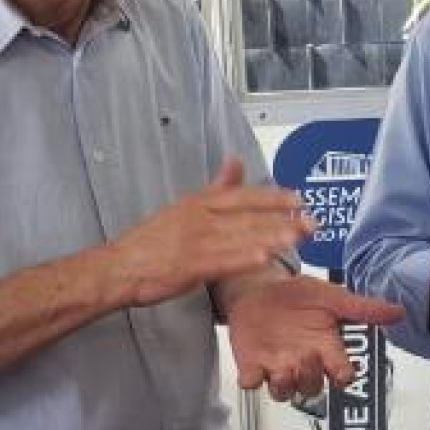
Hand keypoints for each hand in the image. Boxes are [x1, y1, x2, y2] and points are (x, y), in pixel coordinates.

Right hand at [112, 158, 314, 307]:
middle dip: (282, 219)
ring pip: (237, 237)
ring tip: (295, 238)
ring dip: (269, 237)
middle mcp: (198, 218)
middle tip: (311, 223)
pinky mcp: (186, 266)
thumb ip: (216, 186)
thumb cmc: (152, 242)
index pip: (243, 196)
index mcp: (199, 202)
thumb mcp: (184, 206)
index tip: (299, 199)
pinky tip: (262, 258)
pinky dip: (241, 258)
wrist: (118, 268)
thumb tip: (235, 161)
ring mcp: (192, 241)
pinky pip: (219, 261)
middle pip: (247, 216)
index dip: (272, 198)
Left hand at [226, 274, 404, 401]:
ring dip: (285, 386)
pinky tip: (253, 372)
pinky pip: (251, 383)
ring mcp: (277, 366)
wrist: (260, 288)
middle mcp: (304, 363)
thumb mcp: (332, 297)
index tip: (343, 373)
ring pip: (284, 392)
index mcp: (326, 349)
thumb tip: (398, 312)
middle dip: (311, 378)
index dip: (343, 376)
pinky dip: (251, 381)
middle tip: (308, 356)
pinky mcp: (252, 365)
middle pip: (312, 387)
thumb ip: (363, 308)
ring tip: (283, 369)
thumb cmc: (298, 295)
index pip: (340, 372)